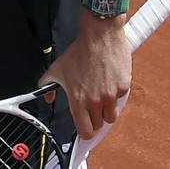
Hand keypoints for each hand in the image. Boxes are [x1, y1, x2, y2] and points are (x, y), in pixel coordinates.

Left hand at [40, 14, 131, 138]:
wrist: (99, 36)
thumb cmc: (78, 52)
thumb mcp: (56, 69)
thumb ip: (47, 86)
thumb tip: (46, 98)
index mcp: (79, 100)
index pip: (85, 131)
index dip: (84, 132)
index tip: (84, 127)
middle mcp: (96, 101)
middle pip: (99, 125)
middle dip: (94, 118)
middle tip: (91, 107)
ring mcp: (111, 95)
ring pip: (111, 116)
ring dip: (106, 110)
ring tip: (100, 95)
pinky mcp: (123, 88)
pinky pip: (120, 100)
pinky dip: (115, 95)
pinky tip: (107, 82)